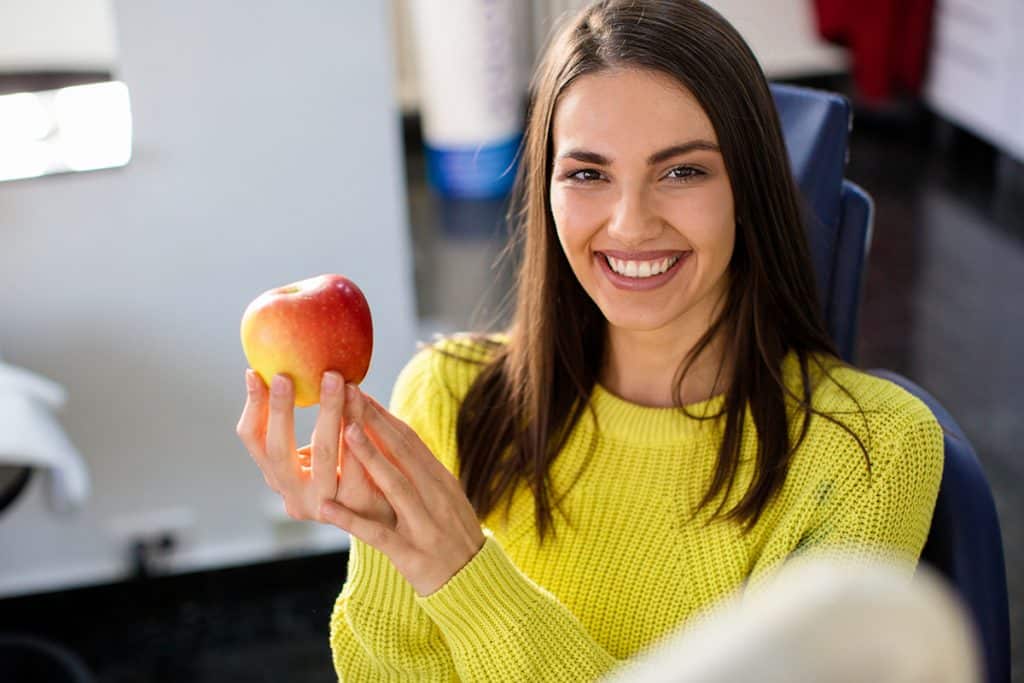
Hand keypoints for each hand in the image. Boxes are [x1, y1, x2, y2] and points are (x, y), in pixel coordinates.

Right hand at [236, 369, 394, 528]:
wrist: (394, 518)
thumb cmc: (356, 471)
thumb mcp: (327, 448)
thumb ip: (316, 420)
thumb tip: (296, 365)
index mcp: (279, 476)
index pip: (253, 439)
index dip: (253, 407)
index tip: (256, 373)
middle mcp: (294, 497)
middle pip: (279, 451)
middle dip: (281, 410)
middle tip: (286, 375)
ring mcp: (324, 509)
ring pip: (323, 457)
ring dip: (330, 415)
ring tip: (341, 383)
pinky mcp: (356, 515)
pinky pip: (357, 471)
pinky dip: (359, 440)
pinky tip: (365, 414)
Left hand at [319, 387, 485, 596]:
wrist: (474, 582)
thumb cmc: (452, 535)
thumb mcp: (445, 497)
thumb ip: (420, 471)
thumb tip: (390, 436)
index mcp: (440, 481)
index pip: (410, 440)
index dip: (383, 414)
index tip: (359, 391)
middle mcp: (435, 497)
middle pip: (402, 452)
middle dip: (374, 422)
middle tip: (349, 394)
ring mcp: (424, 525)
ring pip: (395, 485)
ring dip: (370, 458)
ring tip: (345, 432)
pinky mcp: (411, 554)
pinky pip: (378, 535)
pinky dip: (352, 521)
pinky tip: (327, 508)